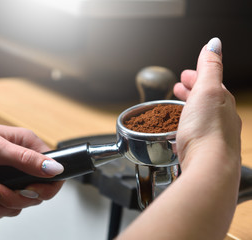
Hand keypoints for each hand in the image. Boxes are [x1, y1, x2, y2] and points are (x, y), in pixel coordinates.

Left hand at [0, 119, 63, 220]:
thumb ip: (26, 159)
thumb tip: (55, 167)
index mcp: (26, 146)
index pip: (52, 171)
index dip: (47, 186)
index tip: (30, 191)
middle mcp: (21, 163)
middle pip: (36, 193)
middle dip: (16, 197)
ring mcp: (8, 179)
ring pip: (19, 204)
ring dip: (1, 203)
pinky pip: (2, 209)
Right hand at [117, 38, 241, 239]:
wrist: (209, 169)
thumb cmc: (207, 131)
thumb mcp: (208, 90)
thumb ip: (210, 67)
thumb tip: (215, 43)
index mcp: (223, 103)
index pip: (212, 85)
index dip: (198, 77)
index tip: (185, 74)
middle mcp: (222, 121)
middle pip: (206, 102)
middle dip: (191, 93)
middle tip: (178, 89)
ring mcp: (213, 139)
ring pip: (200, 120)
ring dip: (187, 112)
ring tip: (173, 111)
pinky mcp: (202, 155)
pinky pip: (194, 138)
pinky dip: (184, 131)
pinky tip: (176, 137)